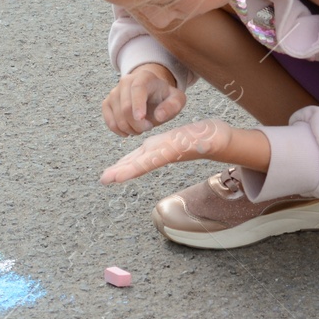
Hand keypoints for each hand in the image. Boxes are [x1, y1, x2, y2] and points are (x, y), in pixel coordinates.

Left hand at [100, 118, 234, 183]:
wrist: (215, 140)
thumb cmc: (214, 139)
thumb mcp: (212, 138)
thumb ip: (213, 140)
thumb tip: (215, 140)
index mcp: (172, 151)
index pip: (149, 161)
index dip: (131, 169)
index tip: (115, 178)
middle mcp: (162, 154)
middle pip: (138, 165)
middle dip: (121, 172)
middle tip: (104, 180)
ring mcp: (159, 152)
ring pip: (136, 161)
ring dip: (121, 168)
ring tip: (105, 177)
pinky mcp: (158, 147)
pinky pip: (140, 154)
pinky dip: (128, 159)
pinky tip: (119, 164)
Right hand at [102, 64, 185, 135]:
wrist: (150, 92)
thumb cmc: (164, 97)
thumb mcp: (176, 99)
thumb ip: (172, 106)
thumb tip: (159, 115)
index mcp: (144, 77)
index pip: (137, 89)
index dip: (138, 104)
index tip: (141, 119)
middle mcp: (125, 81)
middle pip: (126, 108)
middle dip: (137, 124)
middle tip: (148, 127)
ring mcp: (114, 92)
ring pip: (117, 117)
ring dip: (130, 129)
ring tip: (140, 128)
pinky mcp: (107, 103)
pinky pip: (109, 121)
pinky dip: (118, 130)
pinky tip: (128, 131)